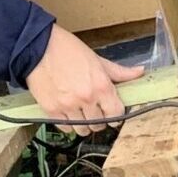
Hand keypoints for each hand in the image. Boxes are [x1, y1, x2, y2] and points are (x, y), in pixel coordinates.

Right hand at [22, 24, 144, 132]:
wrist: (37, 47)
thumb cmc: (67, 49)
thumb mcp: (97, 59)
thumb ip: (119, 72)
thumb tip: (140, 72)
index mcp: (101, 86)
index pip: (117, 114)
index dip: (116, 113)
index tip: (112, 111)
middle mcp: (86, 99)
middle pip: (100, 125)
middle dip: (99, 118)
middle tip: (95, 109)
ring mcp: (68, 106)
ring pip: (83, 130)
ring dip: (84, 123)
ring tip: (80, 111)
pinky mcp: (52, 110)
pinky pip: (65, 128)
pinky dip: (68, 123)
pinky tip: (67, 111)